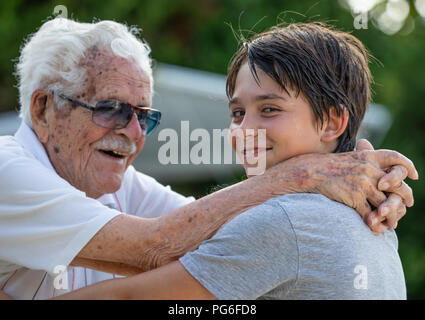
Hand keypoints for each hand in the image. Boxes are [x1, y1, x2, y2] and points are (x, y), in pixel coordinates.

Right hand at [279, 139, 417, 232]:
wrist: (307, 172)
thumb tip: (374, 166)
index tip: (414, 175)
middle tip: (407, 205)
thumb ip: (362, 159)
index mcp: (367, 156)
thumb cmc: (325, 166)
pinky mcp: (354, 197)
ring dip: (390, 216)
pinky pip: (370, 213)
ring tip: (392, 223)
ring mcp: (362, 184)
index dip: (407, 166)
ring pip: (385, 203)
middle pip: (396, 185)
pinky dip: (374, 223)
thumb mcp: (347, 158)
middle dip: (404, 197)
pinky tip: (374, 228)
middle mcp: (367, 169)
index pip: (395, 158)